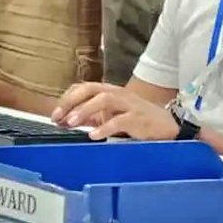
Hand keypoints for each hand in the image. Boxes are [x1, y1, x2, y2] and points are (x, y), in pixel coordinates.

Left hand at [51, 82, 178, 141]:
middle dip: (72, 101)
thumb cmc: (136, 120)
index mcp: (109, 91)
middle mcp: (118, 94)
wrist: (167, 127)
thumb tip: (66, 121)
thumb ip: (91, 117)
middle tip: (58, 116)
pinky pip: (121, 120)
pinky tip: (94, 135)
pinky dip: (106, 127)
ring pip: (104, 99)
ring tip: (72, 122)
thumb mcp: (111, 116)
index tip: (54, 115)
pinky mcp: (139, 118)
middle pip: (91, 89)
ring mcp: (129, 104)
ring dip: (85, 110)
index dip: (67, 99)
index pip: (83, 87)